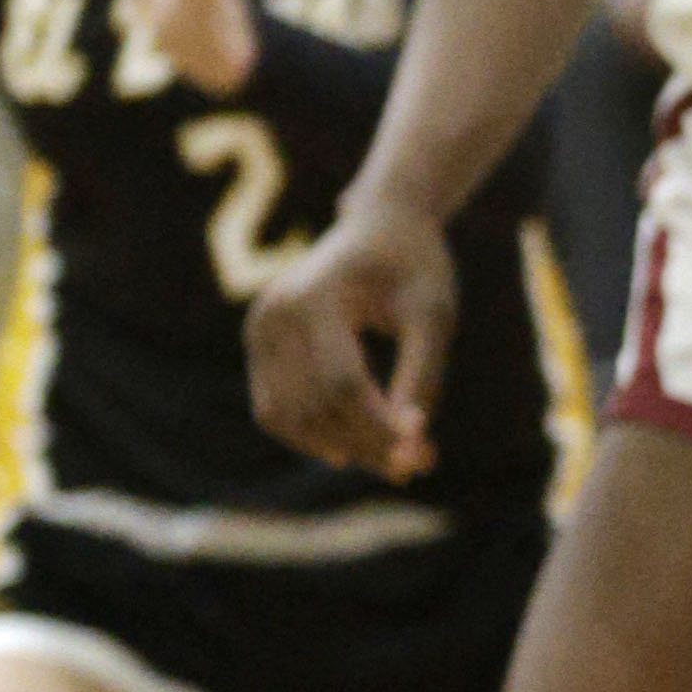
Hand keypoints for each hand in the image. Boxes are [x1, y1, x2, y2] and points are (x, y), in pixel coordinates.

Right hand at [249, 193, 455, 479]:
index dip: (380, 426)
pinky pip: (276, 410)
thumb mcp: (433, 317)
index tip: (424, 454)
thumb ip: (420, 377)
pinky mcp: (258, 344)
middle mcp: (274, 312)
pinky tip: (357, 445)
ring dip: (341, 448)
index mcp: (315, 295)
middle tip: (419, 466)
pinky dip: (312, 436)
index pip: (342, 382)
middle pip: (314, 405)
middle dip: (368, 445)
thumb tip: (409, 445)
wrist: (381, 225)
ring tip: (396, 461)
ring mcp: (258, 328)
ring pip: (289, 417)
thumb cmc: (415, 267)